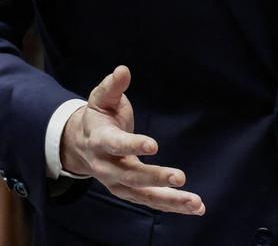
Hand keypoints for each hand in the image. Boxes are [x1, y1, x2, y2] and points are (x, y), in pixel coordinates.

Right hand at [60, 66, 205, 214]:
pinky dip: (173, 205)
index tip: (154, 146)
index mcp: (99, 141)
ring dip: (171, 201)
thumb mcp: (101, 99)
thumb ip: (112, 86)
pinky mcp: (130, 192)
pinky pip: (152, 201)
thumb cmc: (99, 117)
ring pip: (144, 196)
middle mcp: (107, 167)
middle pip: (131, 176)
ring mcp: (118, 183)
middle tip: (180, 177)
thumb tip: (123, 70)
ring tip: (196, 203)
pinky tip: (197, 207)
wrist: (81, 145)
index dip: (133, 145)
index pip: (116, 145)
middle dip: (155, 177)